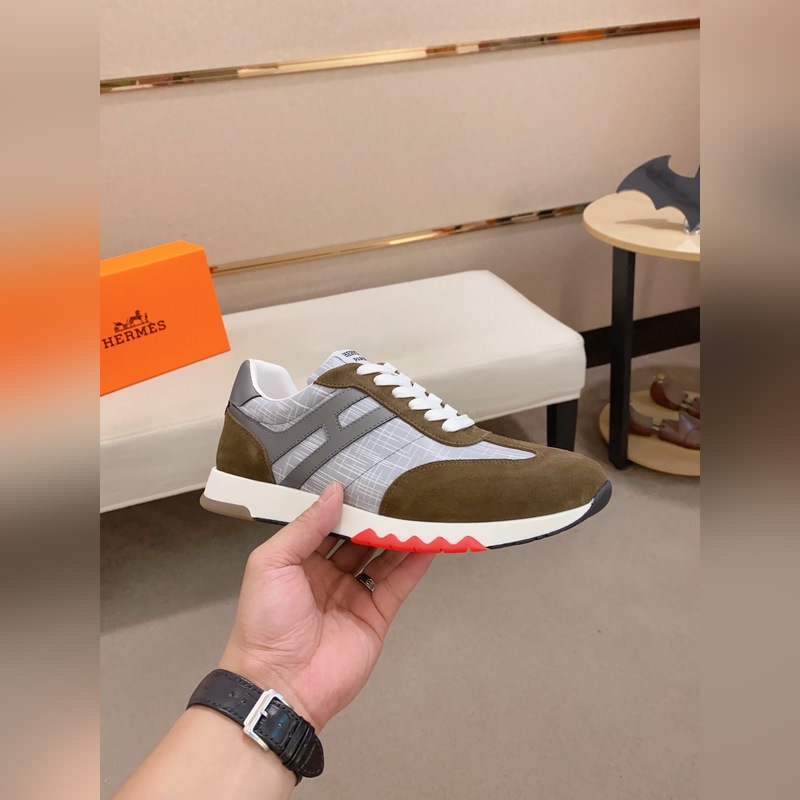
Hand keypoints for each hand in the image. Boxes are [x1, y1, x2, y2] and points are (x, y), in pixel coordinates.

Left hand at [219, 482, 434, 730]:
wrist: (280, 684)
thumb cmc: (265, 621)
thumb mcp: (272, 563)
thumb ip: (305, 526)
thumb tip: (334, 492)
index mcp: (298, 560)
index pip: (326, 523)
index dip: (344, 504)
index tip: (364, 477)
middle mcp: (327, 574)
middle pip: (358, 538)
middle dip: (376, 516)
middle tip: (398, 488)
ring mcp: (353, 595)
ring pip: (382, 557)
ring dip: (399, 535)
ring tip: (419, 508)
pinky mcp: (376, 615)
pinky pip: (398, 583)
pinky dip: (415, 563)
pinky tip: (429, 541)